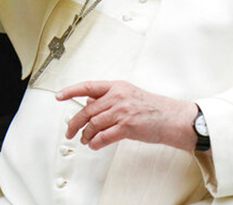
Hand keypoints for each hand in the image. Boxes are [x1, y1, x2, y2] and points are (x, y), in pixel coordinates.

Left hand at [58, 81, 198, 150]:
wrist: (173, 119)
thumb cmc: (152, 108)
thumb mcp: (128, 94)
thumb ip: (108, 97)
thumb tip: (89, 101)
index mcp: (116, 87)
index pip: (88, 86)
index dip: (71, 91)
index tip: (59, 96)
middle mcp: (118, 97)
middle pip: (87, 110)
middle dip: (75, 122)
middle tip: (69, 131)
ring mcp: (122, 112)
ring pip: (94, 124)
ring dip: (86, 135)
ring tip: (84, 140)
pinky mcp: (128, 127)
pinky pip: (104, 136)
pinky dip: (96, 142)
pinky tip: (94, 145)